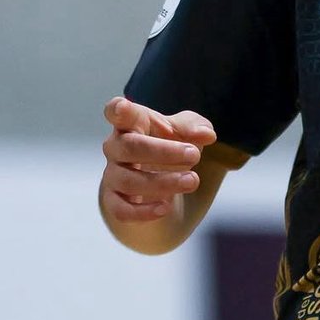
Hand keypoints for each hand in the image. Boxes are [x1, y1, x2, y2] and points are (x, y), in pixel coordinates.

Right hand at [100, 97, 216, 223]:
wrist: (158, 175)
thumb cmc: (169, 142)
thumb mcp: (185, 129)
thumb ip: (195, 127)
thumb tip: (207, 135)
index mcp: (131, 123)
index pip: (117, 112)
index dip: (118, 109)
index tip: (123, 107)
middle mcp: (116, 147)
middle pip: (129, 147)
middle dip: (164, 152)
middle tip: (195, 155)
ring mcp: (113, 174)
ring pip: (129, 180)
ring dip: (163, 182)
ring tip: (192, 181)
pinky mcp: (113, 200)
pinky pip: (121, 209)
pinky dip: (142, 211)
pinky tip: (165, 208)